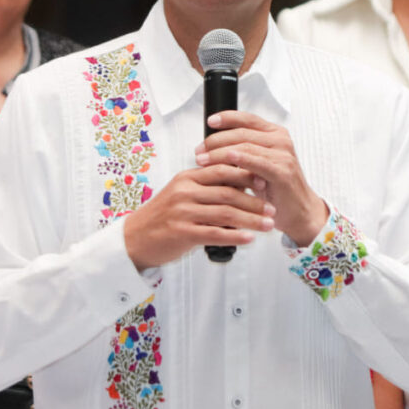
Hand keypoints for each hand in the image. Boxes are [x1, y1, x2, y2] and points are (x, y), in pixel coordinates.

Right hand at [123, 163, 274, 271]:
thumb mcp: (182, 193)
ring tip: (268, 224)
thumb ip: (207, 187)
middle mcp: (185, 191)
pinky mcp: (182, 232)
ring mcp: (183, 212)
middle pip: (228, 191)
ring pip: (225, 213)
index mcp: (187, 178)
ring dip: (251, 219)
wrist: (136, 238)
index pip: (222, 169)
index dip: (246, 175)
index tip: (266, 182)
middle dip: (254, 200)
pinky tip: (249, 238)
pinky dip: (235, 235)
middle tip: (272, 207)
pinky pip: (215, 233)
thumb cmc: (163, 216)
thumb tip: (241, 184)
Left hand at [194, 110, 327, 246]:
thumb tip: (210, 145)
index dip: (227, 118)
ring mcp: (283, 154)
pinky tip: (227, 159)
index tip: (210, 122)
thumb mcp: (256, 165)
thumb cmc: (274, 188)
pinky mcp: (283, 171)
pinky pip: (257, 161)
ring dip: (220, 152)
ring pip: (245, 146)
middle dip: (216, 140)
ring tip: (203, 159)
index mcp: (275, 134)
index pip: (248, 119)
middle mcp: (281, 140)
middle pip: (242, 132)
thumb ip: (241, 151)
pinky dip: (240, 159)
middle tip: (199, 150)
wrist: (298, 211)